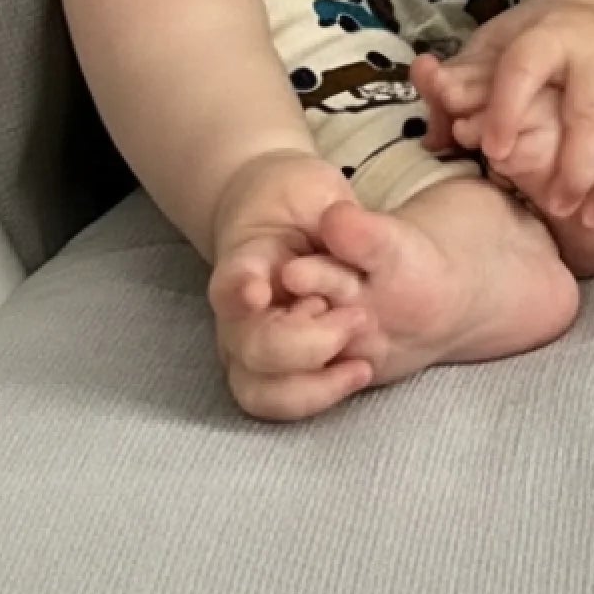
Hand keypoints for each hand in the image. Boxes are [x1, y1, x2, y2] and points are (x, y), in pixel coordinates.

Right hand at [205, 149, 374, 420]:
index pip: (232, 280)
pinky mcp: (274, 370)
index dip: (240, 290)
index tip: (257, 292)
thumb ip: (335, 211)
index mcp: (248, 259)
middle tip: (359, 317)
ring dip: (311, 385)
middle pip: (252, 346)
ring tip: (361, 362)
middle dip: (307, 342)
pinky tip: (359, 372)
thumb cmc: (305, 204)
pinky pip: (280, 402)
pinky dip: (319, 396)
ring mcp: (250, 344)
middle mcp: (240, 312)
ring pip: (257, 389)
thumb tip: (336, 221)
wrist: (297, 224)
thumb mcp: (320, 192)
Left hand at [419, 0, 593, 229]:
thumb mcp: (500, 40)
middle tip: (555, 207)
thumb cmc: (547, 34)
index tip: (492, 151)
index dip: (507, 108)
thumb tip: (428, 111)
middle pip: (592, 110)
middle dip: (576, 164)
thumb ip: (463, 80)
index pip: (524, 69)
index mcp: (547, 35)